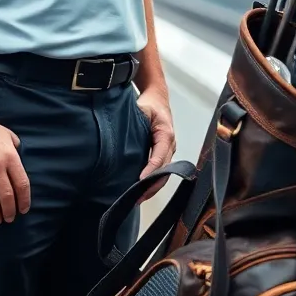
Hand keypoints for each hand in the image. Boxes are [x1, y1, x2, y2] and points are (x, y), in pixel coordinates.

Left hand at [136, 87, 175, 202]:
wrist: (157, 97)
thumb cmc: (150, 104)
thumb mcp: (142, 110)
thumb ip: (136, 123)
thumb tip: (125, 141)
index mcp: (166, 134)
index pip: (159, 157)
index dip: (150, 171)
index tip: (140, 181)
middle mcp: (170, 144)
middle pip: (164, 170)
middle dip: (151, 186)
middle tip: (136, 197)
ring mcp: (169, 150)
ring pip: (164, 173)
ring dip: (152, 187)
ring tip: (137, 198)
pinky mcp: (164, 153)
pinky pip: (161, 170)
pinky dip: (152, 181)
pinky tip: (141, 190)